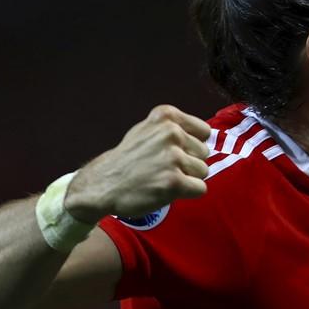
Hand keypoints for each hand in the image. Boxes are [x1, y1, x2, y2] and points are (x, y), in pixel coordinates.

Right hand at [64, 105, 211, 221]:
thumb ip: (174, 128)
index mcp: (166, 116)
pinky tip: (166, 189)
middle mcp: (171, 132)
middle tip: (163, 167)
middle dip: (188, 163)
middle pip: (204, 153)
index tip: (174, 152)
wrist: (103, 184)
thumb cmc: (128, 159)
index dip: (192, 145)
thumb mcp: (147, 129)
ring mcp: (173, 157)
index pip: (204, 132)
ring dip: (187, 178)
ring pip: (203, 171)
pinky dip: (187, 193)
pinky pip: (200, 188)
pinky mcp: (174, 181)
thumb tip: (206, 135)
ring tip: (162, 177)